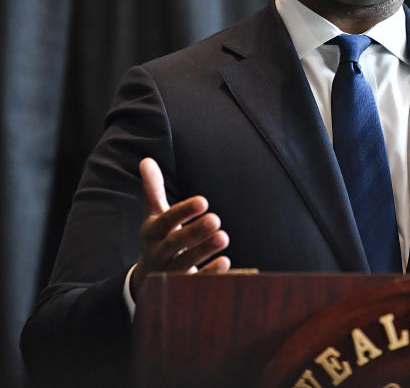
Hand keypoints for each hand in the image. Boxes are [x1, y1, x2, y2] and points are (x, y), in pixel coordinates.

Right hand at [130, 157, 229, 298]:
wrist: (149, 280)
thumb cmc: (160, 239)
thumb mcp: (155, 216)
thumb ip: (154, 190)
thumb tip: (147, 160)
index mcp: (152, 233)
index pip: (165, 221)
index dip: (182, 212)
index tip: (203, 201)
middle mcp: (158, 253)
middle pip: (174, 243)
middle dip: (194, 232)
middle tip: (216, 219)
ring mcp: (169, 273)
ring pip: (185, 263)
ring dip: (204, 250)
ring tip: (223, 236)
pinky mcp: (181, 288)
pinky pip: (195, 282)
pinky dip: (209, 274)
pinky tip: (225, 261)